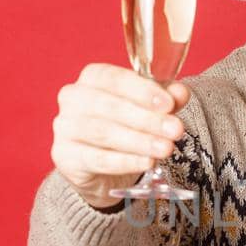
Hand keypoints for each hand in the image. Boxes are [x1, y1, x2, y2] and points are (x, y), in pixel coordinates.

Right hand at [51, 64, 190, 208]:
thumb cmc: (125, 126)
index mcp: (92, 77)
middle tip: (175, 130)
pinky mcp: (65, 156)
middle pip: (109, 106)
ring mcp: (65, 127)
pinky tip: (147, 162)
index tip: (169, 104)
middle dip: (147, 119)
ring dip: (139, 141)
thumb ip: (165, 99)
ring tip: (166, 149)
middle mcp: (73, 98)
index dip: (142, 91)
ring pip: (103, 132)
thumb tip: (181, 92)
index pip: (114, 78)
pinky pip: (96, 159)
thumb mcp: (149, 109)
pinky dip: (125, 161)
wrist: (101, 168)